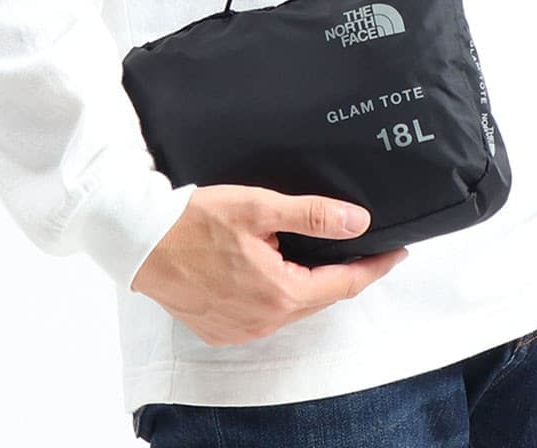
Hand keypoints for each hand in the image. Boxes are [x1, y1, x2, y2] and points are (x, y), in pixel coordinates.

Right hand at [129, 184, 408, 346]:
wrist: (139, 241)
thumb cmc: (194, 220)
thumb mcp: (259, 207)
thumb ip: (312, 215)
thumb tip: (357, 222)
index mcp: (278, 292)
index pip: (343, 284)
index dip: (374, 268)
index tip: (397, 253)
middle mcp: (263, 320)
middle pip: (319, 297)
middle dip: (344, 274)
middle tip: (364, 248)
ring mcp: (241, 329)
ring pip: (292, 307)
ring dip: (310, 284)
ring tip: (321, 254)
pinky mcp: (221, 329)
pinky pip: (265, 314)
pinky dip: (279, 294)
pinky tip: (277, 271)